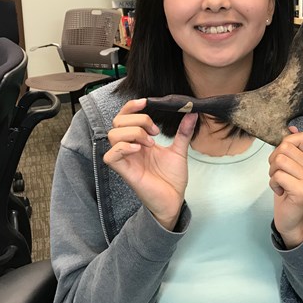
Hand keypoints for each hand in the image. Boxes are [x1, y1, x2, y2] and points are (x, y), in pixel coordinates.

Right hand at [103, 98, 197, 229]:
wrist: (174, 199)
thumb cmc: (172, 178)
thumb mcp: (180, 150)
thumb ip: (184, 131)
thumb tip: (192, 112)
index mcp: (139, 140)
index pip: (126, 117)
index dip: (131, 107)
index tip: (146, 102)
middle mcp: (130, 147)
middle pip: (118, 122)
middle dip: (137, 120)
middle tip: (155, 131)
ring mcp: (126, 159)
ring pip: (113, 135)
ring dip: (133, 132)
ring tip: (150, 143)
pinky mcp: (124, 171)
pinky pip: (111, 156)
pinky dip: (124, 148)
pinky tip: (140, 150)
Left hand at [268, 127, 302, 248]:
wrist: (291, 218)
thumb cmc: (288, 191)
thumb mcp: (290, 166)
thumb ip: (292, 148)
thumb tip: (292, 126)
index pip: (302, 137)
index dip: (286, 143)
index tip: (283, 157)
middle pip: (285, 148)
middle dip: (274, 160)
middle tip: (278, 174)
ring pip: (280, 161)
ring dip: (272, 172)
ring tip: (279, 182)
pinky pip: (278, 176)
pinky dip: (273, 184)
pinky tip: (281, 191)